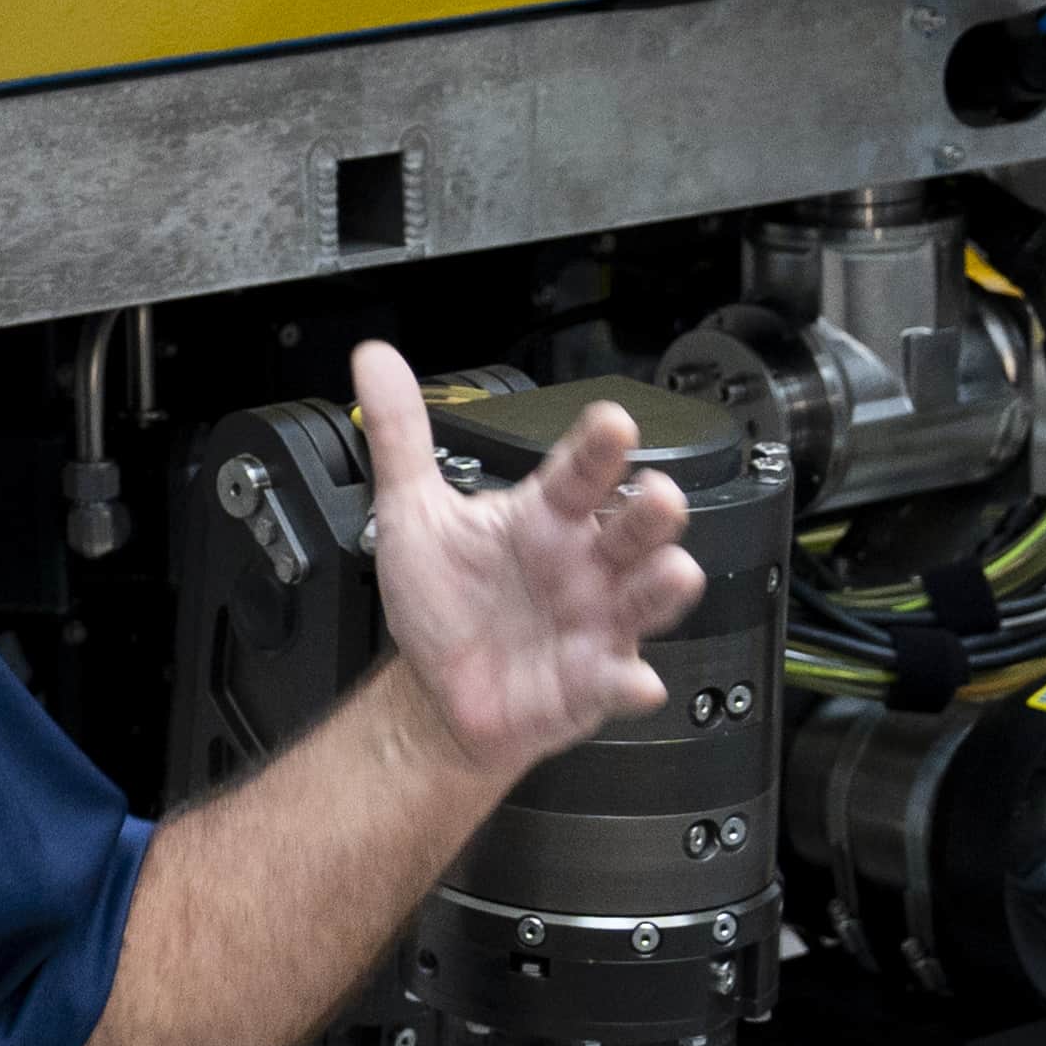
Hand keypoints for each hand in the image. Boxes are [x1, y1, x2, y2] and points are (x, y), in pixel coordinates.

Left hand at [347, 340, 701, 787]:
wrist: (438, 684)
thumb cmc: (444, 600)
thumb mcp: (413, 512)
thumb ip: (401, 436)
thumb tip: (374, 361)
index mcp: (547, 516)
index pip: (582, 470)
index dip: (599, 446)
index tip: (612, 422)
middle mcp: (584, 563)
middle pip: (636, 527)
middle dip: (655, 509)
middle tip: (657, 494)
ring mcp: (597, 620)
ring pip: (650, 595)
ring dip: (665, 583)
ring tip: (671, 571)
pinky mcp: (593, 678)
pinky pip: (623, 679)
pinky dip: (632, 680)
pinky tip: (634, 679)